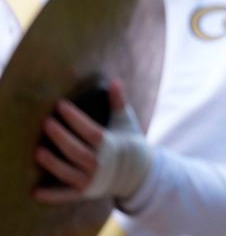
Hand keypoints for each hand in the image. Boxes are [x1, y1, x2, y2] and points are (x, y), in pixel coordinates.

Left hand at [34, 80, 151, 202]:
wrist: (138, 173)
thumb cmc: (128, 142)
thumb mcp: (126, 121)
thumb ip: (118, 102)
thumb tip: (115, 81)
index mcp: (111, 144)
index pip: (90, 131)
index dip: (75, 118)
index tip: (61, 105)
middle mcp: (101, 163)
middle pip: (76, 151)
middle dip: (60, 137)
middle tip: (46, 123)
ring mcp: (92, 179)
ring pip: (69, 172)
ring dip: (53, 163)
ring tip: (38, 151)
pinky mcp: (85, 192)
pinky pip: (66, 195)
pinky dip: (52, 196)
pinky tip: (35, 191)